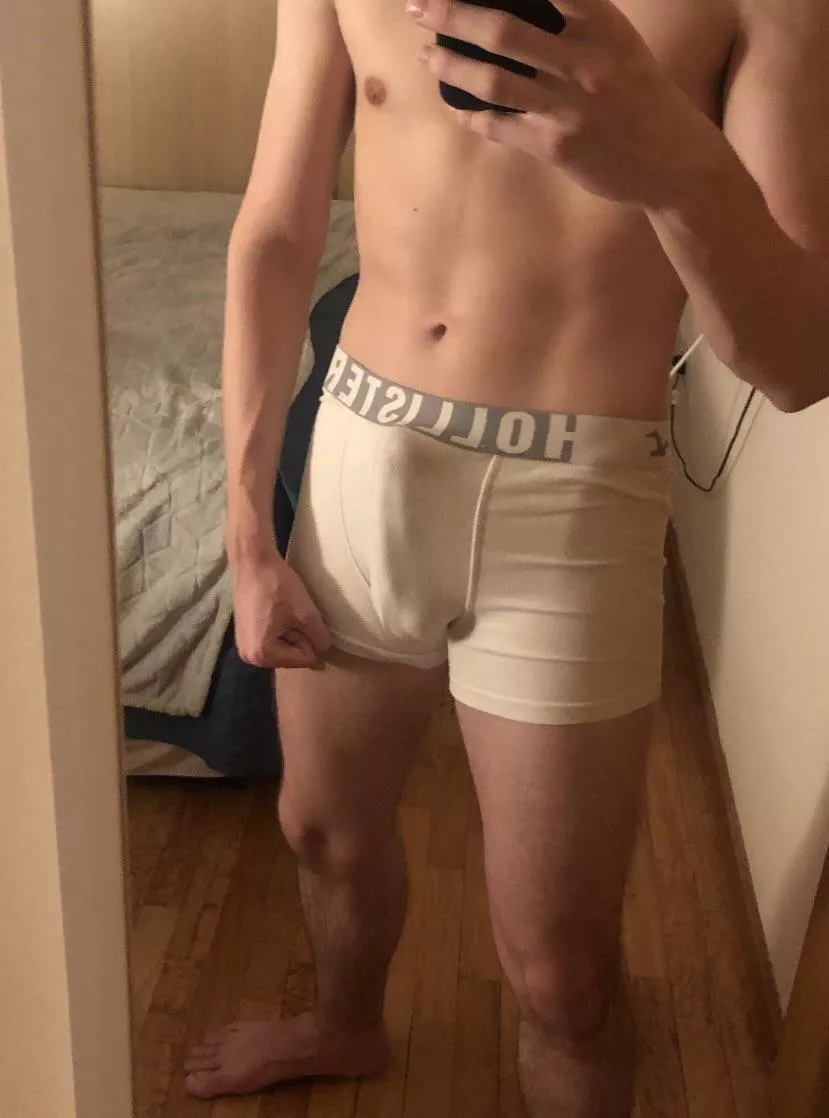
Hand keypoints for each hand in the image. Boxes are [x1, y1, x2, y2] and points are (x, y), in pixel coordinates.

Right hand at [232, 550, 331, 669]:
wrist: (252, 561)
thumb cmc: (277, 586)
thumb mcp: (307, 614)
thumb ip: (320, 638)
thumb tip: (324, 651)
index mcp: (262, 655)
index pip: (305, 659)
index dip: (311, 637)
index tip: (301, 615)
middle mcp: (250, 658)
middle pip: (293, 657)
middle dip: (300, 636)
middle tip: (292, 612)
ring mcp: (245, 648)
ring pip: (285, 649)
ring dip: (292, 632)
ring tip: (284, 611)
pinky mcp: (245, 636)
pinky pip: (273, 641)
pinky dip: (281, 629)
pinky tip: (277, 611)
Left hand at [408, 0, 724, 208]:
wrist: (675, 162)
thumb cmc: (642, 96)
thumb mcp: (620, 44)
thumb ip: (578, 19)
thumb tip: (520, 7)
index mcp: (602, 25)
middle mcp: (584, 62)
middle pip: (502, 30)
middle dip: (451, 13)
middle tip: (417, 5)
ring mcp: (568, 107)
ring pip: (492, 81)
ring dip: (449, 65)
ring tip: (425, 55)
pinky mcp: (557, 147)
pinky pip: (499, 126)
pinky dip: (470, 114)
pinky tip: (453, 104)